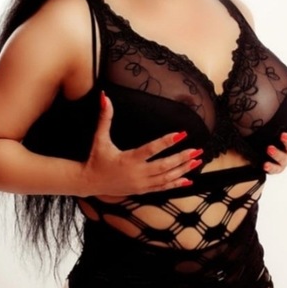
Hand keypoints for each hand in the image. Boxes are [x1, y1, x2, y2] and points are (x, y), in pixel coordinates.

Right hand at [79, 92, 203, 196]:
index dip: (167, 142)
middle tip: (196, 150)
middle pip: (164, 166)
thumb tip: (104, 97)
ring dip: (183, 170)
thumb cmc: (96, 159)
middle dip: (181, 158)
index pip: (151, 149)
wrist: (89, 182)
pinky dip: (176, 184)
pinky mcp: (142, 190)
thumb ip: (105, 118)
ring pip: (166, 178)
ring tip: (197, 161)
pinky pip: (162, 188)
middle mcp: (137, 173)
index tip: (181, 134)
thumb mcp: (99, 138)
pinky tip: (188, 180)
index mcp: (128, 159)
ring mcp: (141, 184)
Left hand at [264, 111, 286, 173]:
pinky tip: (264, 164)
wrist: (262, 153)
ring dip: (277, 153)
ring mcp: (285, 158)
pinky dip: (270, 167)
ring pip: (284, 157)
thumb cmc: (271, 135)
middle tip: (283, 135)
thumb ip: (272, 113)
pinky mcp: (277, 167)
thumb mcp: (273, 124)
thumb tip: (266, 88)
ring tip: (269, 148)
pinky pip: (274, 169)